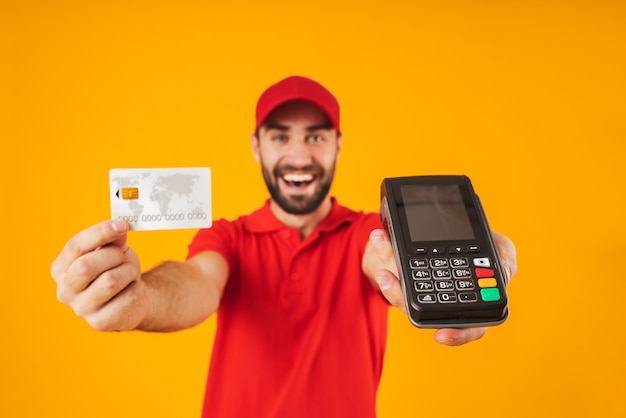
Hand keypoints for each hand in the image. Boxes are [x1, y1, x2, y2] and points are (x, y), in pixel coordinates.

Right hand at [51, 219, 148, 330]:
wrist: (132, 299)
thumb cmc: (118, 270)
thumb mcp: (115, 250)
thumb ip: (113, 239)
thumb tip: (118, 229)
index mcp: (62, 268)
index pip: (75, 246)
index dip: (100, 233)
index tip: (122, 225)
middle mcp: (65, 290)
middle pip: (86, 266)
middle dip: (114, 256)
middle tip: (124, 257)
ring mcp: (81, 309)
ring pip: (110, 281)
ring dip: (129, 272)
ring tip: (130, 274)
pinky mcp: (101, 323)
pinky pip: (128, 297)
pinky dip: (138, 289)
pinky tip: (133, 291)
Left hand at [368, 229, 516, 345]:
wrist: (459, 229)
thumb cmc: (482, 248)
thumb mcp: (501, 248)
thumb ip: (504, 259)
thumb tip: (502, 271)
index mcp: (467, 303)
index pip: (463, 328)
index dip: (454, 335)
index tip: (442, 336)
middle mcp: (438, 300)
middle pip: (417, 308)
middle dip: (399, 296)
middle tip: (388, 282)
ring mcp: (418, 286)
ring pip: (398, 289)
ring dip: (387, 277)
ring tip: (381, 266)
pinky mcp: (402, 269)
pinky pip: (390, 262)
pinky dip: (383, 249)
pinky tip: (379, 236)